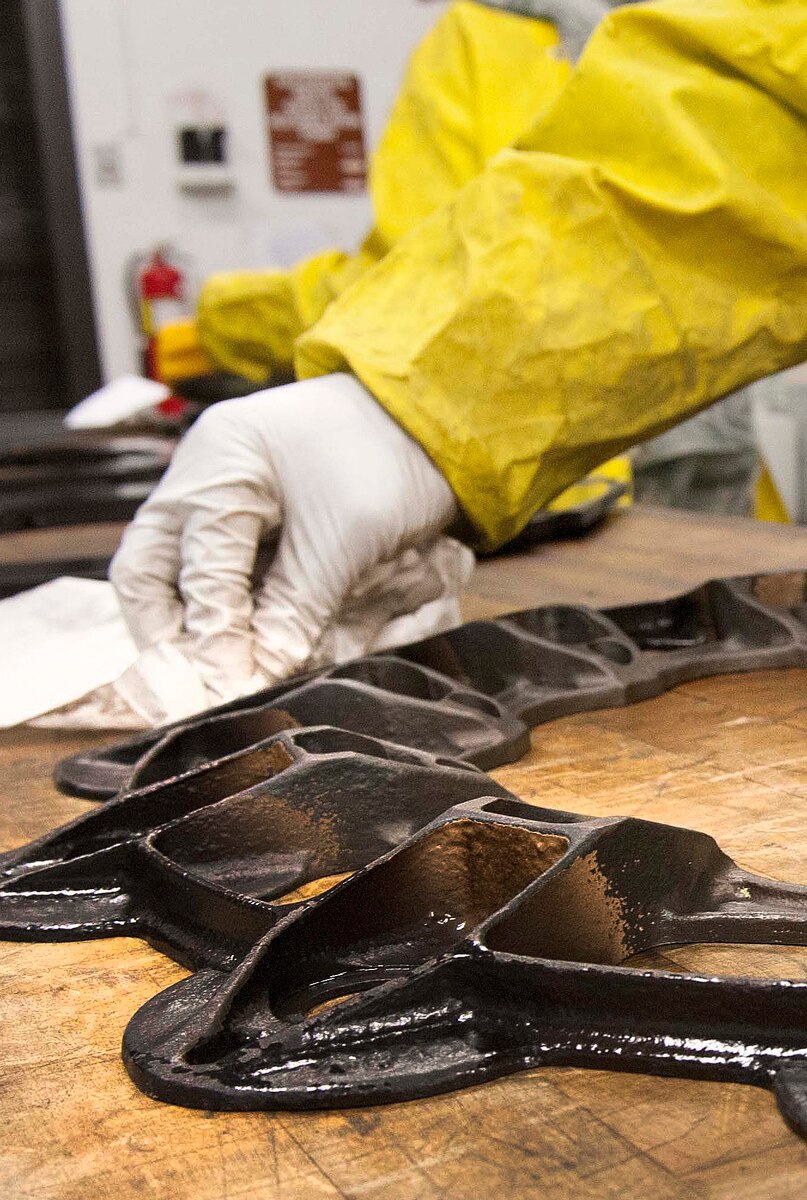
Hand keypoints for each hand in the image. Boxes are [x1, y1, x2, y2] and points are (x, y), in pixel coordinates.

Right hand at [109, 374, 461, 700]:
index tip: (229, 691)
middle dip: (166, 636)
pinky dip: (218, 611)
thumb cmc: (391, 457)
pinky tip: (239, 646)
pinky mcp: (240, 512)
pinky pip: (207, 570)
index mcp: (223, 461)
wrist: (430, 422)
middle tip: (192, 691)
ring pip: (165, 574)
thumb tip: (253, 679)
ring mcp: (214, 491)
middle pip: (147, 570)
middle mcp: (202, 475)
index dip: (213, 640)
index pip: (199, 569)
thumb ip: (294, 611)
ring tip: (212, 678)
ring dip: (187, 629)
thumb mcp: (346, 541)